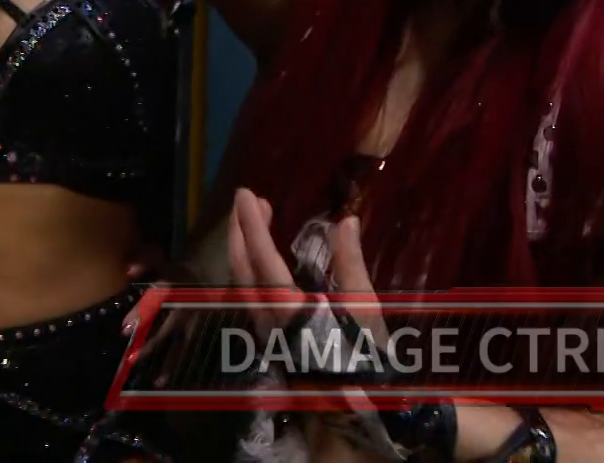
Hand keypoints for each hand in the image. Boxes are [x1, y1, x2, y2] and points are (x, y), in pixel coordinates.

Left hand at [227, 189, 387, 378]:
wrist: (349, 409)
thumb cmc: (361, 359)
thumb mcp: (364, 310)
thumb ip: (350, 265)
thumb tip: (346, 221)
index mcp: (288, 308)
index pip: (263, 257)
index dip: (252, 224)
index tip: (245, 194)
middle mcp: (265, 317)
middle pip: (241, 267)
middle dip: (239, 230)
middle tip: (246, 201)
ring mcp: (262, 330)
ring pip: (241, 281)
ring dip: (242, 248)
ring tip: (254, 222)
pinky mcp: (267, 338)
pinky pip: (247, 295)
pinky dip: (248, 268)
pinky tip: (259, 261)